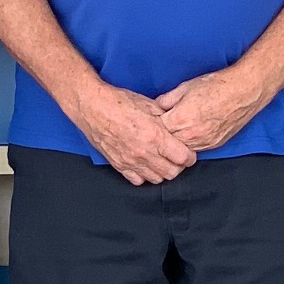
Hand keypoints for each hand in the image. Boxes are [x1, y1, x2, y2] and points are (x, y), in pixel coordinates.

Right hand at [72, 80, 197, 185]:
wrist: (93, 107)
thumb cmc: (119, 103)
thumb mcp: (150, 105)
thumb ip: (166, 120)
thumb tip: (176, 128)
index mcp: (155, 136)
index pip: (183, 158)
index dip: (189, 157)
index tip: (189, 154)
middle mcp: (145, 152)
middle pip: (172, 172)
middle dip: (178, 166)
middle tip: (177, 158)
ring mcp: (131, 161)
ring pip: (156, 179)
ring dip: (162, 172)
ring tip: (162, 161)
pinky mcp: (119, 165)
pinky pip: (137, 180)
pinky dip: (144, 175)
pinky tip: (145, 165)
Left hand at [155, 66, 264, 152]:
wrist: (243, 92)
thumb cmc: (216, 86)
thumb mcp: (185, 87)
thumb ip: (167, 99)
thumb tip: (156, 106)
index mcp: (180, 119)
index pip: (156, 129)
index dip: (152, 125)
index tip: (150, 122)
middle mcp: (190, 134)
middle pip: (167, 143)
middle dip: (162, 136)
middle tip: (159, 129)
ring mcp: (203, 142)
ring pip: (181, 150)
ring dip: (176, 143)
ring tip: (174, 132)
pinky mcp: (213, 145)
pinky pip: (195, 149)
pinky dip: (189, 144)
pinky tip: (188, 134)